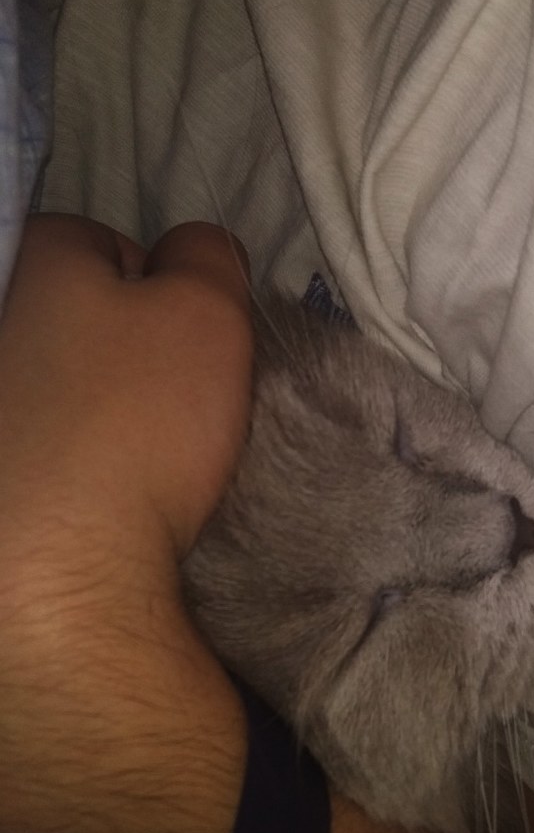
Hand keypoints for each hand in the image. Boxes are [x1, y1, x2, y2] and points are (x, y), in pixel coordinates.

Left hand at [0, 214, 252, 832]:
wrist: (54, 590)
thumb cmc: (133, 428)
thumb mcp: (202, 316)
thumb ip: (204, 259)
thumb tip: (191, 252)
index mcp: (31, 271)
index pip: (93, 242)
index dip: (147, 279)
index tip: (180, 338)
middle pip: (57, 317)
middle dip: (103, 343)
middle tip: (158, 399)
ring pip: (39, 389)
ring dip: (74, 407)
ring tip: (118, 461)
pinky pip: (30, 455)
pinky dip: (50, 466)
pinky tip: (82, 503)